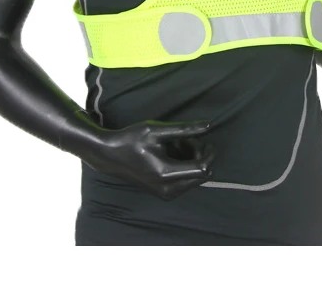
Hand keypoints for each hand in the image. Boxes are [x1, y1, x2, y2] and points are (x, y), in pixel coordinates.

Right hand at [86, 119, 214, 199]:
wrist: (111, 156)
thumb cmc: (132, 139)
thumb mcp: (157, 130)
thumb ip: (184, 130)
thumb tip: (209, 126)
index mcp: (166, 173)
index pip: (202, 168)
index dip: (210, 154)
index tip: (208, 140)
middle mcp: (168, 189)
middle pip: (201, 174)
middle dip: (198, 156)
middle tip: (184, 141)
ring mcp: (166, 194)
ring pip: (195, 178)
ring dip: (191, 160)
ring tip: (174, 145)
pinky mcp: (165, 194)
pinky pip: (186, 181)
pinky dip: (185, 167)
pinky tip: (172, 154)